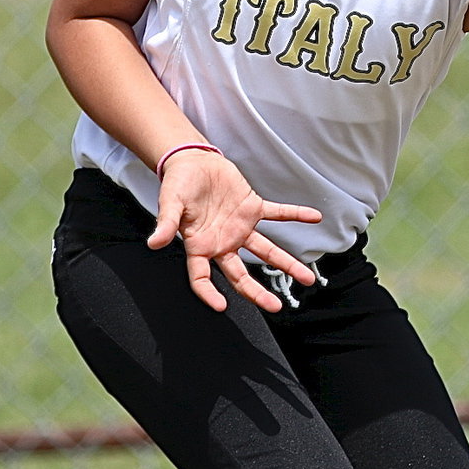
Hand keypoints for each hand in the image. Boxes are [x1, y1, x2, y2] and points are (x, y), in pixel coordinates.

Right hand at [147, 149, 322, 311]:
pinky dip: (295, 214)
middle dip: (257, 292)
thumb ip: (167, 224)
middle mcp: (223, 243)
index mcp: (200, 246)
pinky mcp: (252, 208)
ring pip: (266, 252)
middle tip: (276, 306)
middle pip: (241, 275)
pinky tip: (314, 217)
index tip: (221, 306)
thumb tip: (154, 243)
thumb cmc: (177, 184)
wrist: (193, 161)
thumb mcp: (170, 203)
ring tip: (307, 278)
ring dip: (286, 263)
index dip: (209, 293)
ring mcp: (240, 228)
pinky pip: (277, 213)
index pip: (202, 278)